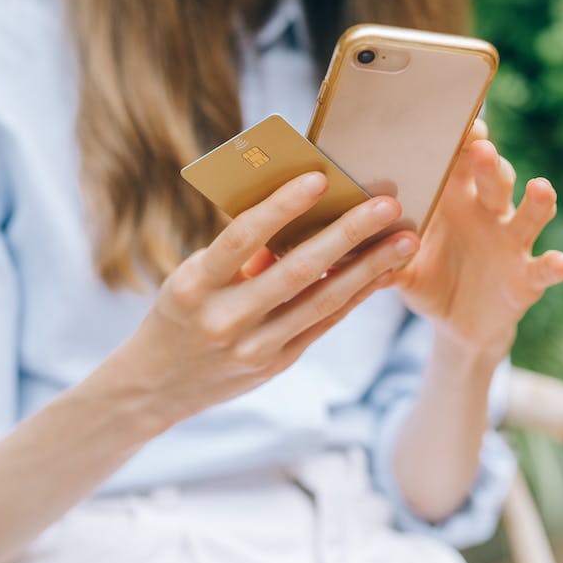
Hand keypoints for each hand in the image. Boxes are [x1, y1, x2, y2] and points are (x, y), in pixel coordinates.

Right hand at [108, 172, 420, 426]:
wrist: (157, 385)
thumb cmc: (180, 311)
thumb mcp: (192, 278)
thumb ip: (239, 254)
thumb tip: (297, 213)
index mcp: (194, 285)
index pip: (241, 238)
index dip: (281, 207)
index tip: (320, 178)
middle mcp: (224, 319)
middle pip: (296, 270)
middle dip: (347, 234)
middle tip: (387, 204)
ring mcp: (253, 347)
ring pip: (322, 300)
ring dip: (369, 268)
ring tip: (405, 240)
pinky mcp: (276, 363)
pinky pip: (324, 323)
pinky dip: (355, 295)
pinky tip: (383, 273)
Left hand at [391, 120, 562, 362]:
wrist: (455, 323)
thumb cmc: (424, 278)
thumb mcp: (398, 266)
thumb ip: (374, 253)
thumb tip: (332, 248)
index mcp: (452, 200)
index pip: (458, 160)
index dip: (460, 139)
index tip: (456, 121)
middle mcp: (486, 213)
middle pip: (493, 178)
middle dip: (488, 161)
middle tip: (481, 146)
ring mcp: (510, 242)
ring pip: (527, 214)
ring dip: (536, 201)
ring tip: (540, 188)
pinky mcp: (526, 277)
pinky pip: (543, 268)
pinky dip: (554, 265)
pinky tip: (560, 261)